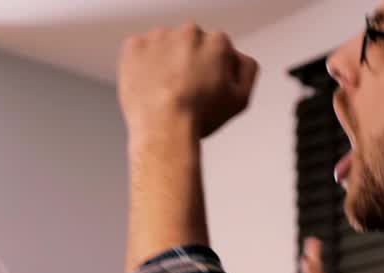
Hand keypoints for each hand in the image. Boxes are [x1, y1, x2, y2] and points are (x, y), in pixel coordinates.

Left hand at [118, 24, 258, 139]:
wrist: (163, 128)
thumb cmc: (199, 117)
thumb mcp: (241, 100)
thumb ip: (248, 70)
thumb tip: (239, 58)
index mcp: (217, 42)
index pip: (216, 49)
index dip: (211, 71)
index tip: (204, 88)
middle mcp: (190, 33)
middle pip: (190, 45)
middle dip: (188, 63)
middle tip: (184, 91)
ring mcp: (160, 37)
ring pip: (164, 46)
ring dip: (165, 62)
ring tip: (164, 92)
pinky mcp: (135, 46)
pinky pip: (139, 50)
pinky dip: (142, 65)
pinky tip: (149, 86)